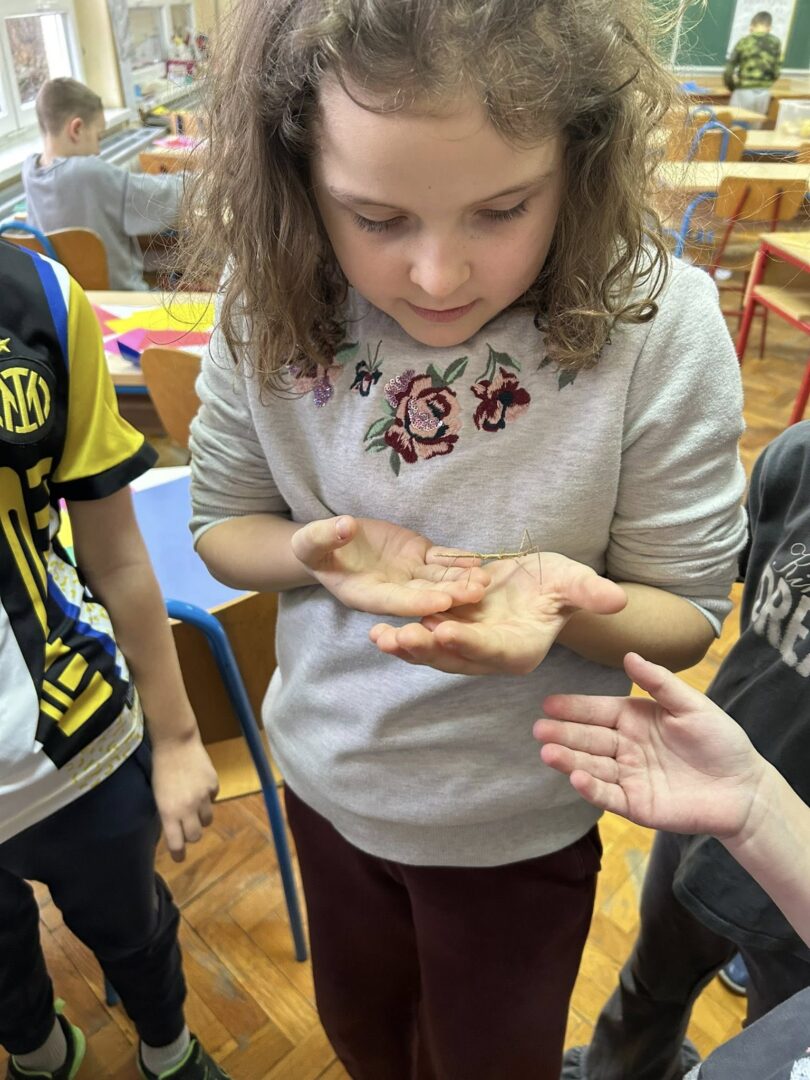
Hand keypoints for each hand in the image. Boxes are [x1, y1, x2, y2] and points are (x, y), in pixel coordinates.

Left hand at [150, 732, 219, 860]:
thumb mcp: (157, 795)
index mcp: (169, 813)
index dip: (178, 854)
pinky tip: (199, 785)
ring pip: (207, 820)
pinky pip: (213, 798)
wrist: (176, 742)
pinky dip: (207, 796)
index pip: (177, 844)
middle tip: (187, 829)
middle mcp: (188, 808)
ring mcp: (203, 796)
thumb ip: (167, 813)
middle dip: (191, 835)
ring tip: (194, 805)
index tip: (179, 856)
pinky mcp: (213, 784)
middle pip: (196, 836)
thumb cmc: (160, 769)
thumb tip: (174, 828)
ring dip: (201, 817)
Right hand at [291, 516, 489, 616]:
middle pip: (425, 595)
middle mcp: (393, 590)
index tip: (440, 602)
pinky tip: (478, 560)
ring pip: (439, 579)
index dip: (418, 602)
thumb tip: (343, 526)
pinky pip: (442, 560)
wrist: (334, 541)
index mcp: (366, 594)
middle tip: (476, 593)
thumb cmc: (316, 548)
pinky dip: (459, 560)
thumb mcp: (310, 542)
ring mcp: (409, 574)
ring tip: (485, 579)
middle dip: (451, 595)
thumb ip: (325, 536)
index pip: (396, 601)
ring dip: (462, 580)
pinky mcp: (419, 556)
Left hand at [369, 549, 626, 674]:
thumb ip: (590, 593)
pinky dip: (403, 635)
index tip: (445, 632)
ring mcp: (469, 647)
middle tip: (399, 639)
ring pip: (435, 652)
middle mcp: (492, 656)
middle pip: (457, 658)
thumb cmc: (562, 584)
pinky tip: (377, 629)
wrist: (540, 582)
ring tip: (380, 637)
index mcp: (521, 650)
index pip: (494, 650)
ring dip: (408, 646)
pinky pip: (425, 638)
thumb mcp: (575, 582)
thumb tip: (617, 599)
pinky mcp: (452, 633)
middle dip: (426, 650)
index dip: (470, 643)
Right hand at [534, 652, 767, 838]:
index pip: (598, 711)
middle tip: (538, 729)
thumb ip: (659, 682)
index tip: (548, 703)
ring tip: (547, 753)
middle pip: (588, 739)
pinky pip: (608, 795)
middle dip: (562, 734)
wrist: (745, 789)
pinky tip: (575, 777)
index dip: (574, 708)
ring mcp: (628, 776)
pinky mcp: (636, 805)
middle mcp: (626, 747)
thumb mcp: (692, 705)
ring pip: (592, 766)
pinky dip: (591, 788)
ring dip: (568, 760)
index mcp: (635, 719)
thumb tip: (629, 655)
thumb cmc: (721, 741)